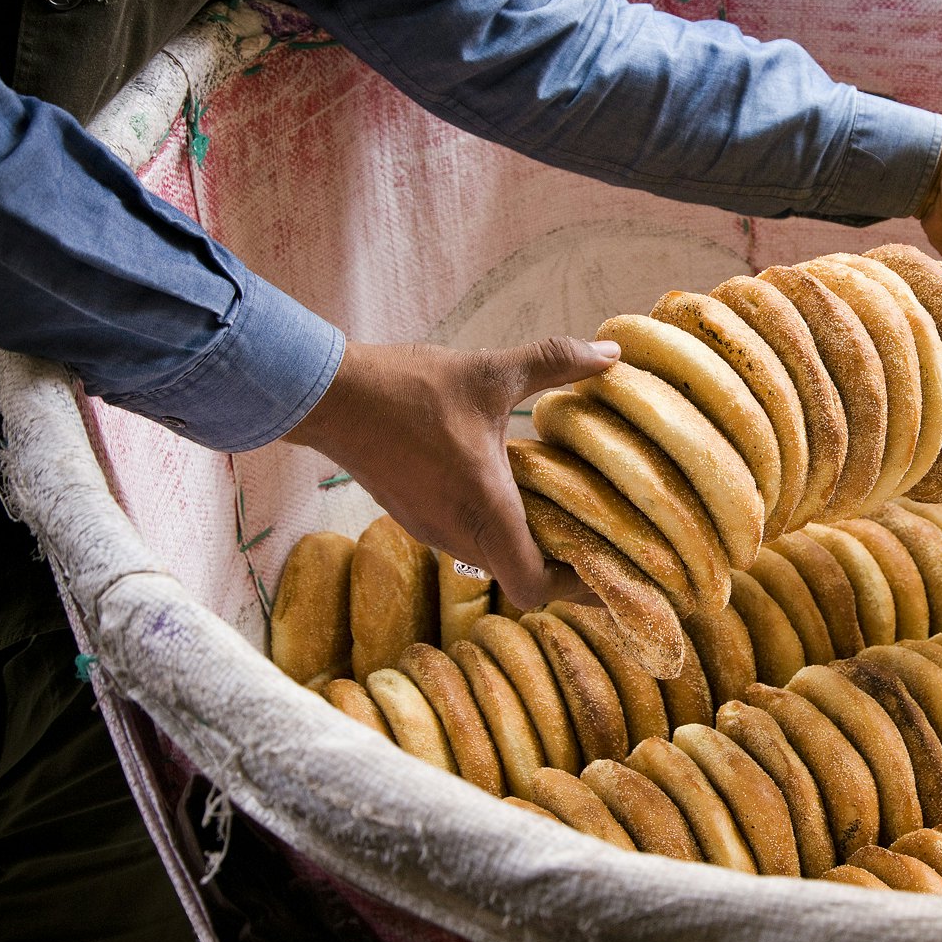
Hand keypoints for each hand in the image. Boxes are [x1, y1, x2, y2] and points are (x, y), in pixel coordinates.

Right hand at [281, 336, 618, 608]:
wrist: (329, 397)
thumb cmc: (410, 389)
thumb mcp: (491, 371)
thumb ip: (555, 362)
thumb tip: (612, 354)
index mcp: (485, 510)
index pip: (534, 587)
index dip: (575, 587)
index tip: (608, 566)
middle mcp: (459, 534)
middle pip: (521, 578)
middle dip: (562, 565)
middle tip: (603, 537)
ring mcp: (433, 530)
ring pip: (495, 559)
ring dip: (529, 545)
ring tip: (568, 511)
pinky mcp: (417, 518)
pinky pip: (470, 541)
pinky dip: (499, 530)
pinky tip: (517, 491)